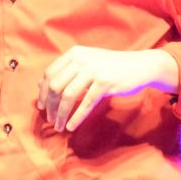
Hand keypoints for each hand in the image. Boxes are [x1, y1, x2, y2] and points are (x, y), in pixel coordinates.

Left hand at [37, 46, 178, 131]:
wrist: (140, 66)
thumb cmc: (111, 66)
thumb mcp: (87, 63)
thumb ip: (66, 71)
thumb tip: (40, 84)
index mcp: (75, 53)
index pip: (50, 73)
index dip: (43, 92)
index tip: (41, 106)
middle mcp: (81, 59)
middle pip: (55, 86)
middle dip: (50, 106)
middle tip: (50, 119)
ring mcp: (93, 70)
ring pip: (68, 96)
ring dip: (61, 114)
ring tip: (59, 126)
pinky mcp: (105, 82)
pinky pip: (86, 103)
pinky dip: (76, 117)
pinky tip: (72, 126)